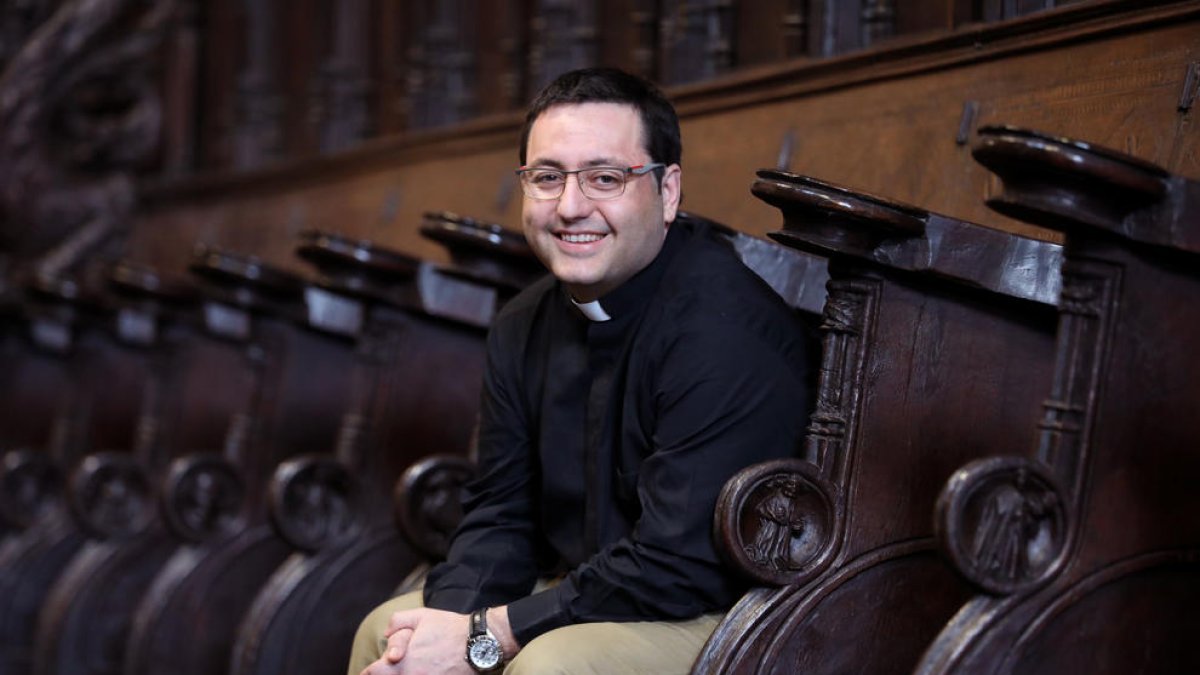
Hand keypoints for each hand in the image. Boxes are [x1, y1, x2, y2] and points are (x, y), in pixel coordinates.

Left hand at [358, 607, 472, 674]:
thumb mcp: (422, 616)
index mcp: (401, 662)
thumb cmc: (450, 629)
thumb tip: (385, 634)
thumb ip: (398, 622)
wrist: (479, 644)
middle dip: (388, 673)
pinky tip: (425, 671)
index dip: (372, 670)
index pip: (373, 673)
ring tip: (410, 668)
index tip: (374, 668)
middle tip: (391, 666)